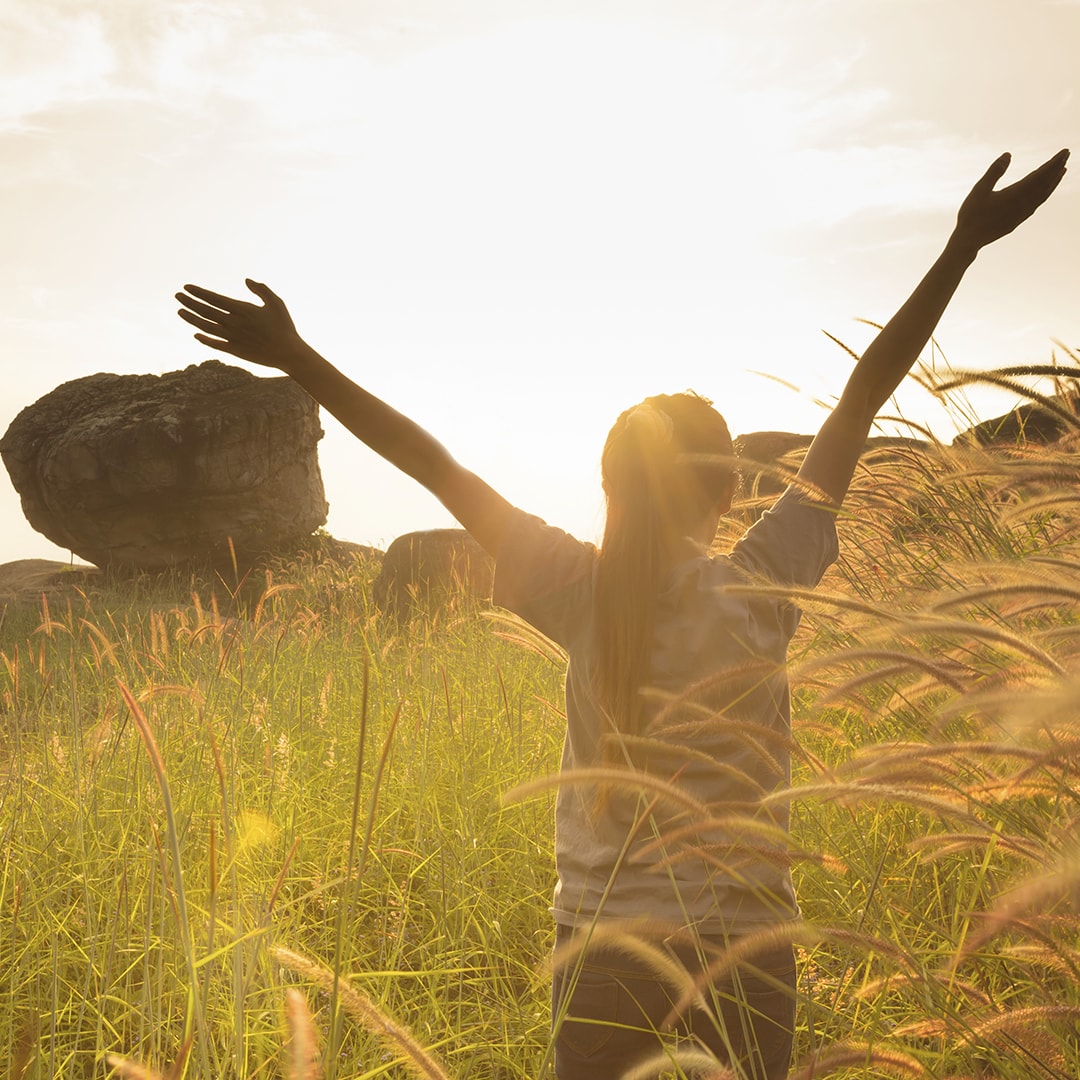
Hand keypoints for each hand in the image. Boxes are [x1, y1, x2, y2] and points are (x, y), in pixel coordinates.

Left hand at [176, 279, 307, 373]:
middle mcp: (233, 323)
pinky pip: (215, 343)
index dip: (198, 292)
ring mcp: (232, 338)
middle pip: (205, 311)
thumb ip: (261, 289)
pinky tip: (196, 334)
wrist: (288, 353)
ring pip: (206, 326)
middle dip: (189, 302)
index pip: (213, 298)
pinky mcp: (235, 350)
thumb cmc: (284, 326)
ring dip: (191, 318)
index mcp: (242, 309)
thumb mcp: (276, 302)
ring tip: (179, 311)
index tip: (186, 287)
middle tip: (178, 296)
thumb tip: (246, 280)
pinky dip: (204, 339)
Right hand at [953, 148, 1068, 252]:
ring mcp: (1022, 214)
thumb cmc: (971, 215)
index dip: (1054, 163)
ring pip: (1043, 195)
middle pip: (1046, 183)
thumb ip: (995, 172)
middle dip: (1057, 168)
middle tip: (1067, 154)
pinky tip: (1044, 192)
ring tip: (1062, 170)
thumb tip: (1008, 154)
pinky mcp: (1017, 220)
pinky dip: (1044, 194)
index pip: (1041, 175)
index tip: (1064, 152)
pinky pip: (1037, 204)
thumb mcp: (980, 190)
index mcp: (1016, 195)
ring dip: (1054, 181)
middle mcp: (1023, 205)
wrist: (968, 241)